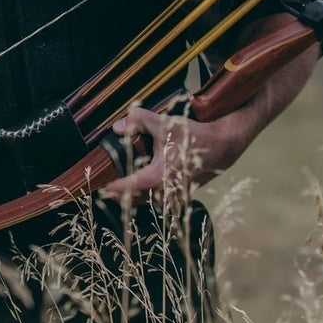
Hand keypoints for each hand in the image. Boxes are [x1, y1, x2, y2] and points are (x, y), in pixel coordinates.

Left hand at [100, 104, 255, 201]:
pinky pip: (159, 200)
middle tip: (105, 191)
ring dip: (134, 198)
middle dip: (119, 196)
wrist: (222, 146)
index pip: (129, 187)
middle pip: (135, 200)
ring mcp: (174, 195)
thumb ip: (138, 121)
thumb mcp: (164, 123)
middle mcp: (166, 190)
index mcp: (159, 176)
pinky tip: (141, 189)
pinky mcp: (181, 195)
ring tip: (120, 192)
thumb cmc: (193, 136)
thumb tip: (118, 127)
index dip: (113, 188)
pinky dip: (148, 196)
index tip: (100, 187)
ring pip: (148, 202)